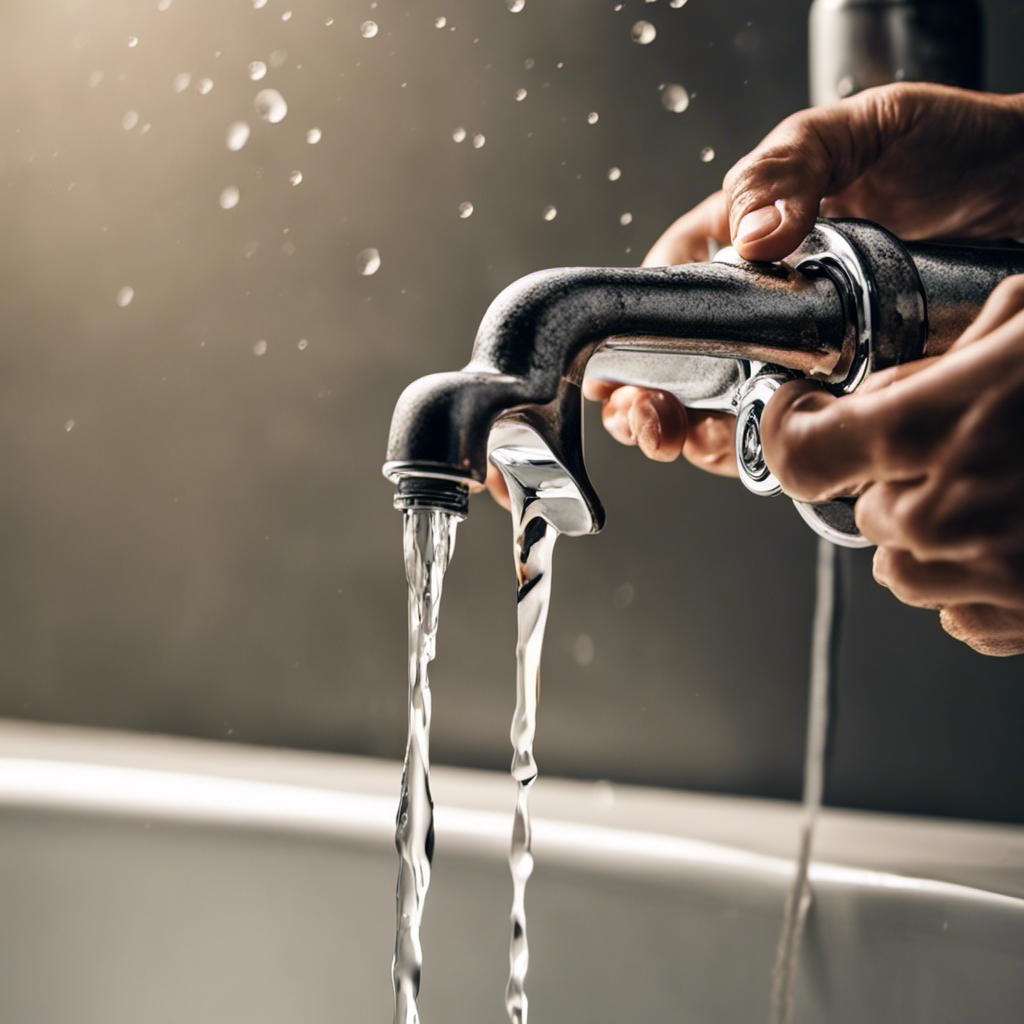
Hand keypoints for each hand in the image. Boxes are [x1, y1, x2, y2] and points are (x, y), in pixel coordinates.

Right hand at [589, 83, 1023, 471]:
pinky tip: (745, 446)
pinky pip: (790, 428)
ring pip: (725, 407)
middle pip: (682, 364)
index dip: (629, 337)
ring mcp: (802, 350)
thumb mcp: (857, 132)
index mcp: (743, 239)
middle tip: (645, 419)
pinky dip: (759, 448)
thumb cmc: (949, 147)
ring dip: (693, 435)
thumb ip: (793, 167)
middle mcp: (764, 302)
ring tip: (680, 438)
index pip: (665, 292)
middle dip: (650, 402)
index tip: (615, 371)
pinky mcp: (845, 388)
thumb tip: (752, 232)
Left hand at [759, 275, 1023, 655]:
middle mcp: (943, 512)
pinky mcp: (1022, 623)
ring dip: (932, 531)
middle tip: (955, 446)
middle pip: (861, 509)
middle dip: (891, 477)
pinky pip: (959, 607)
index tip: (799, 415)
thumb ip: (956, 353)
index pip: (800, 452)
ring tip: (1003, 491)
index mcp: (934, 429)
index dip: (788, 430)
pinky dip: (975, 576)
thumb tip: (892, 384)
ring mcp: (984, 576)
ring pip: (903, 564)